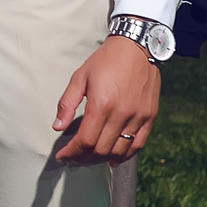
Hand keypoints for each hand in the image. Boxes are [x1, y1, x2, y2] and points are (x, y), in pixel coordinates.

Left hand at [52, 35, 159, 164]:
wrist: (137, 47)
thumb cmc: (107, 60)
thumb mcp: (80, 77)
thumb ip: (67, 103)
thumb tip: (57, 126)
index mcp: (101, 104)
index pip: (85, 140)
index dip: (71, 152)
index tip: (63, 156)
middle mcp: (121, 113)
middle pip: (101, 149)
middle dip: (83, 158)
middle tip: (73, 157)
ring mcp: (138, 116)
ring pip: (119, 150)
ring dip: (102, 159)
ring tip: (90, 157)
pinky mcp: (149, 116)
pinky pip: (138, 144)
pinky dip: (125, 155)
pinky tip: (114, 158)